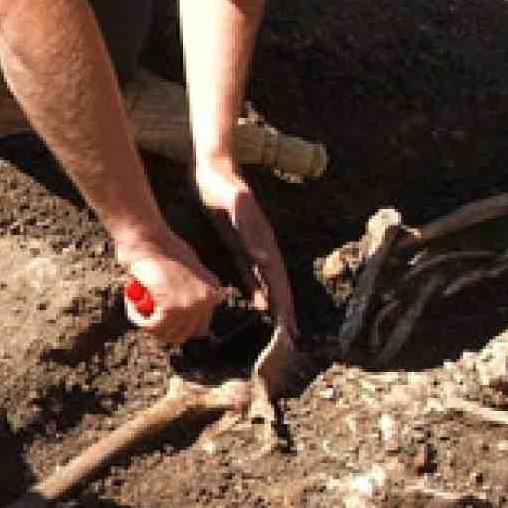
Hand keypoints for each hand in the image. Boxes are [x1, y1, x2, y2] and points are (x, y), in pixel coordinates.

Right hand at [120, 234, 219, 346]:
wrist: (147, 236)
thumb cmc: (160, 247)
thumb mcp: (185, 270)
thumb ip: (188, 290)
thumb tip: (182, 314)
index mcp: (213, 291)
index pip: (199, 328)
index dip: (175, 326)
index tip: (158, 317)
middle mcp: (207, 300)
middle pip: (184, 335)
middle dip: (161, 329)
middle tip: (144, 314)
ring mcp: (191, 305)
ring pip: (166, 334)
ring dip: (147, 323)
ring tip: (136, 303)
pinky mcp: (172, 308)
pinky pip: (152, 327)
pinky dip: (138, 318)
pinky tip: (131, 302)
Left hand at [195, 161, 294, 331]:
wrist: (216, 171)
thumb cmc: (224, 187)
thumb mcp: (237, 206)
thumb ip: (251, 231)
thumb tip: (267, 260)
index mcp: (263, 241)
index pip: (277, 278)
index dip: (284, 302)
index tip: (289, 324)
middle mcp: (263, 246)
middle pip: (277, 283)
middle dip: (285, 309)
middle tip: (291, 337)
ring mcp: (254, 246)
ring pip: (267, 281)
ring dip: (275, 302)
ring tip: (281, 326)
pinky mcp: (241, 244)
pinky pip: (252, 273)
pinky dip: (258, 290)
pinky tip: (259, 304)